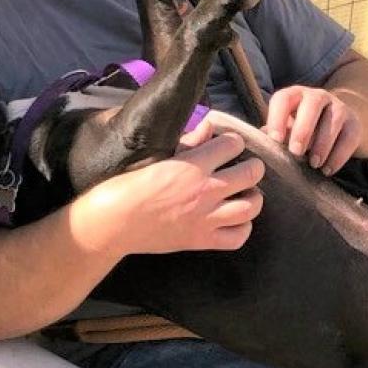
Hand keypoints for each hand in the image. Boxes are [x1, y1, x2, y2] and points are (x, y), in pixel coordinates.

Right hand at [76, 119, 263, 257]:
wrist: (113, 222)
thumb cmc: (129, 185)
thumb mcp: (159, 156)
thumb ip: (191, 141)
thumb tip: (211, 126)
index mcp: (193, 165)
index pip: (233, 144)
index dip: (234, 142)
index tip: (230, 146)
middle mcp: (205, 190)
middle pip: (251, 173)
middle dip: (253, 167)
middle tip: (247, 168)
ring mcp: (206, 217)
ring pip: (251, 206)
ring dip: (254, 197)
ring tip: (246, 194)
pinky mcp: (202, 240)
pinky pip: (238, 237)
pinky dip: (243, 228)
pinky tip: (236, 221)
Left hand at [264, 85, 361, 174]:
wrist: (337, 126)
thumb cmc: (302, 129)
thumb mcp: (287, 129)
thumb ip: (275, 135)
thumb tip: (260, 147)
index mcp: (295, 95)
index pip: (283, 99)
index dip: (277, 118)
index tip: (275, 140)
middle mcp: (317, 96)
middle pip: (311, 105)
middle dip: (303, 129)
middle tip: (296, 152)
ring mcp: (338, 107)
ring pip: (333, 120)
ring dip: (322, 144)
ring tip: (314, 164)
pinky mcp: (354, 123)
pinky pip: (349, 137)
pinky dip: (339, 155)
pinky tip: (328, 169)